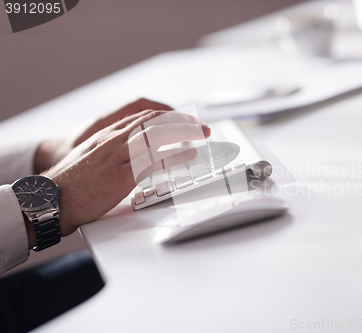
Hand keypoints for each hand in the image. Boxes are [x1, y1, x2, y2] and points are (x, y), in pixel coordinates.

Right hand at [25, 109, 210, 246]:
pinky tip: (188, 156)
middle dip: (182, 121)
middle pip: (154, 121)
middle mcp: (114, 140)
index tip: (185, 120)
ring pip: (157, 135)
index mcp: (108, 135)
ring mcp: (117, 156)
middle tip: (201, 127)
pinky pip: (154, 160)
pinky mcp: (120, 174)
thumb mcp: (92, 158)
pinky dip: (175, 156)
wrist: (50, 199)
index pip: (144, 116)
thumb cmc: (71, 184)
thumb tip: (135, 156)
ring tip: (202, 136)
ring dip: (184, 133)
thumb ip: (113, 152)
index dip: (169, 116)